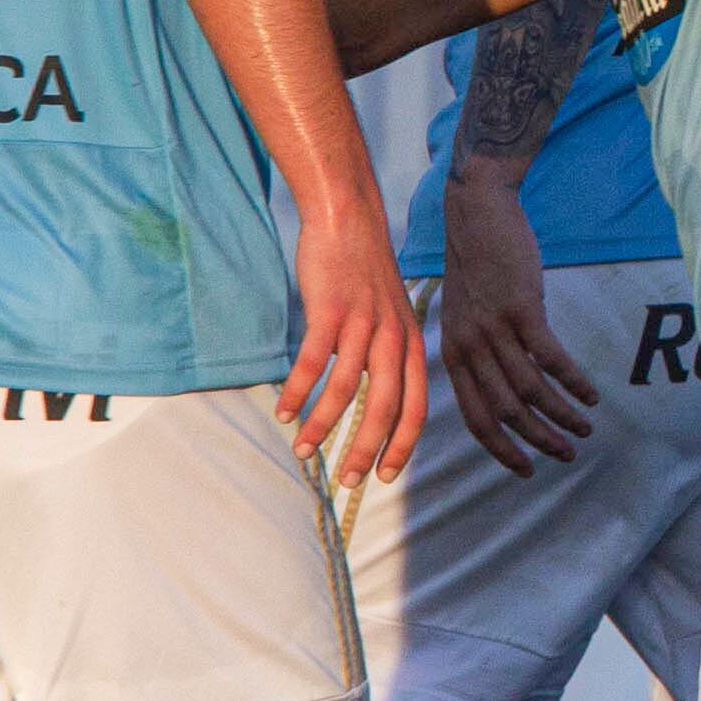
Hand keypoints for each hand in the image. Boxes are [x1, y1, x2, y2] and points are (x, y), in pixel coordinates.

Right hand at [282, 203, 421, 482]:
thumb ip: (390, 356)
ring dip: (323, 427)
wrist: (349, 218)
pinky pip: (312, 363)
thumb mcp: (393, 316)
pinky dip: (297, 392)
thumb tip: (380, 401)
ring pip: (345, 391)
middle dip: (366, 450)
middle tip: (348, 481)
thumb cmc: (366, 273)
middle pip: (385, 408)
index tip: (385, 476)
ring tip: (304, 451)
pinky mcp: (329, 311)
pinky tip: (284, 412)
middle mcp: (393, 338)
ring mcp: (362, 324)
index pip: (416, 407)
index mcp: (411, 344)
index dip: (402, 446)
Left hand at [434, 172, 594, 471]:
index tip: (528, 468)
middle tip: (567, 454)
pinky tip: (590, 394)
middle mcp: (470, 347)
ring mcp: (495, 329)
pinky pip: (551, 358)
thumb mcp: (464, 313)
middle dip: (540, 440)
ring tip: (585, 427)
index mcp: (454, 354)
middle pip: (507, 412)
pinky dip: (573, 381)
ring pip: (531, 390)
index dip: (503, 449)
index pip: (476, 417)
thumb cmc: (476, 261)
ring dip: (562, 415)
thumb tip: (505, 387)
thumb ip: (478, 350)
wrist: (476, 210)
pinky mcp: (521, 308)